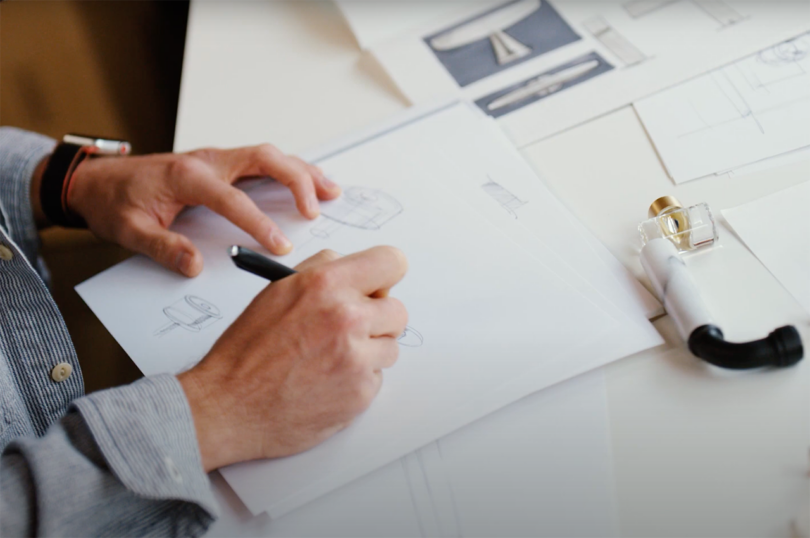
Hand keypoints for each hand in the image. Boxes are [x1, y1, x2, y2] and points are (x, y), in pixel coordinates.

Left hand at [66, 145, 340, 275]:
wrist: (97, 181)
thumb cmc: (114, 203)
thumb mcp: (129, 231)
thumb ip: (163, 248)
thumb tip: (195, 266)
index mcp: (187, 177)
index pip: (233, 198)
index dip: (259, 222)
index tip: (280, 244)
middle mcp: (208, 161)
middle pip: (264, 159)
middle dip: (296, 181)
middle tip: (317, 208)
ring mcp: (217, 159)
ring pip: (270, 155)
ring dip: (302, 171)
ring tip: (332, 191)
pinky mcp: (222, 164)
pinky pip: (264, 161)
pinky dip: (291, 170)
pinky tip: (310, 182)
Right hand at [177, 246, 408, 471]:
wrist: (229, 405)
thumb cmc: (247, 351)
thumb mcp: (278, 290)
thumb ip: (323, 271)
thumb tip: (355, 269)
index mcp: (327, 285)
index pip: (392, 262)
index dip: (385, 276)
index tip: (378, 286)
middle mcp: (347, 318)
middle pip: (398, 310)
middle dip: (378, 319)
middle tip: (350, 329)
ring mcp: (357, 359)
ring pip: (390, 346)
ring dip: (369, 352)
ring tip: (330, 358)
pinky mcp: (361, 393)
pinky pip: (377, 377)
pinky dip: (358, 380)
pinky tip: (327, 381)